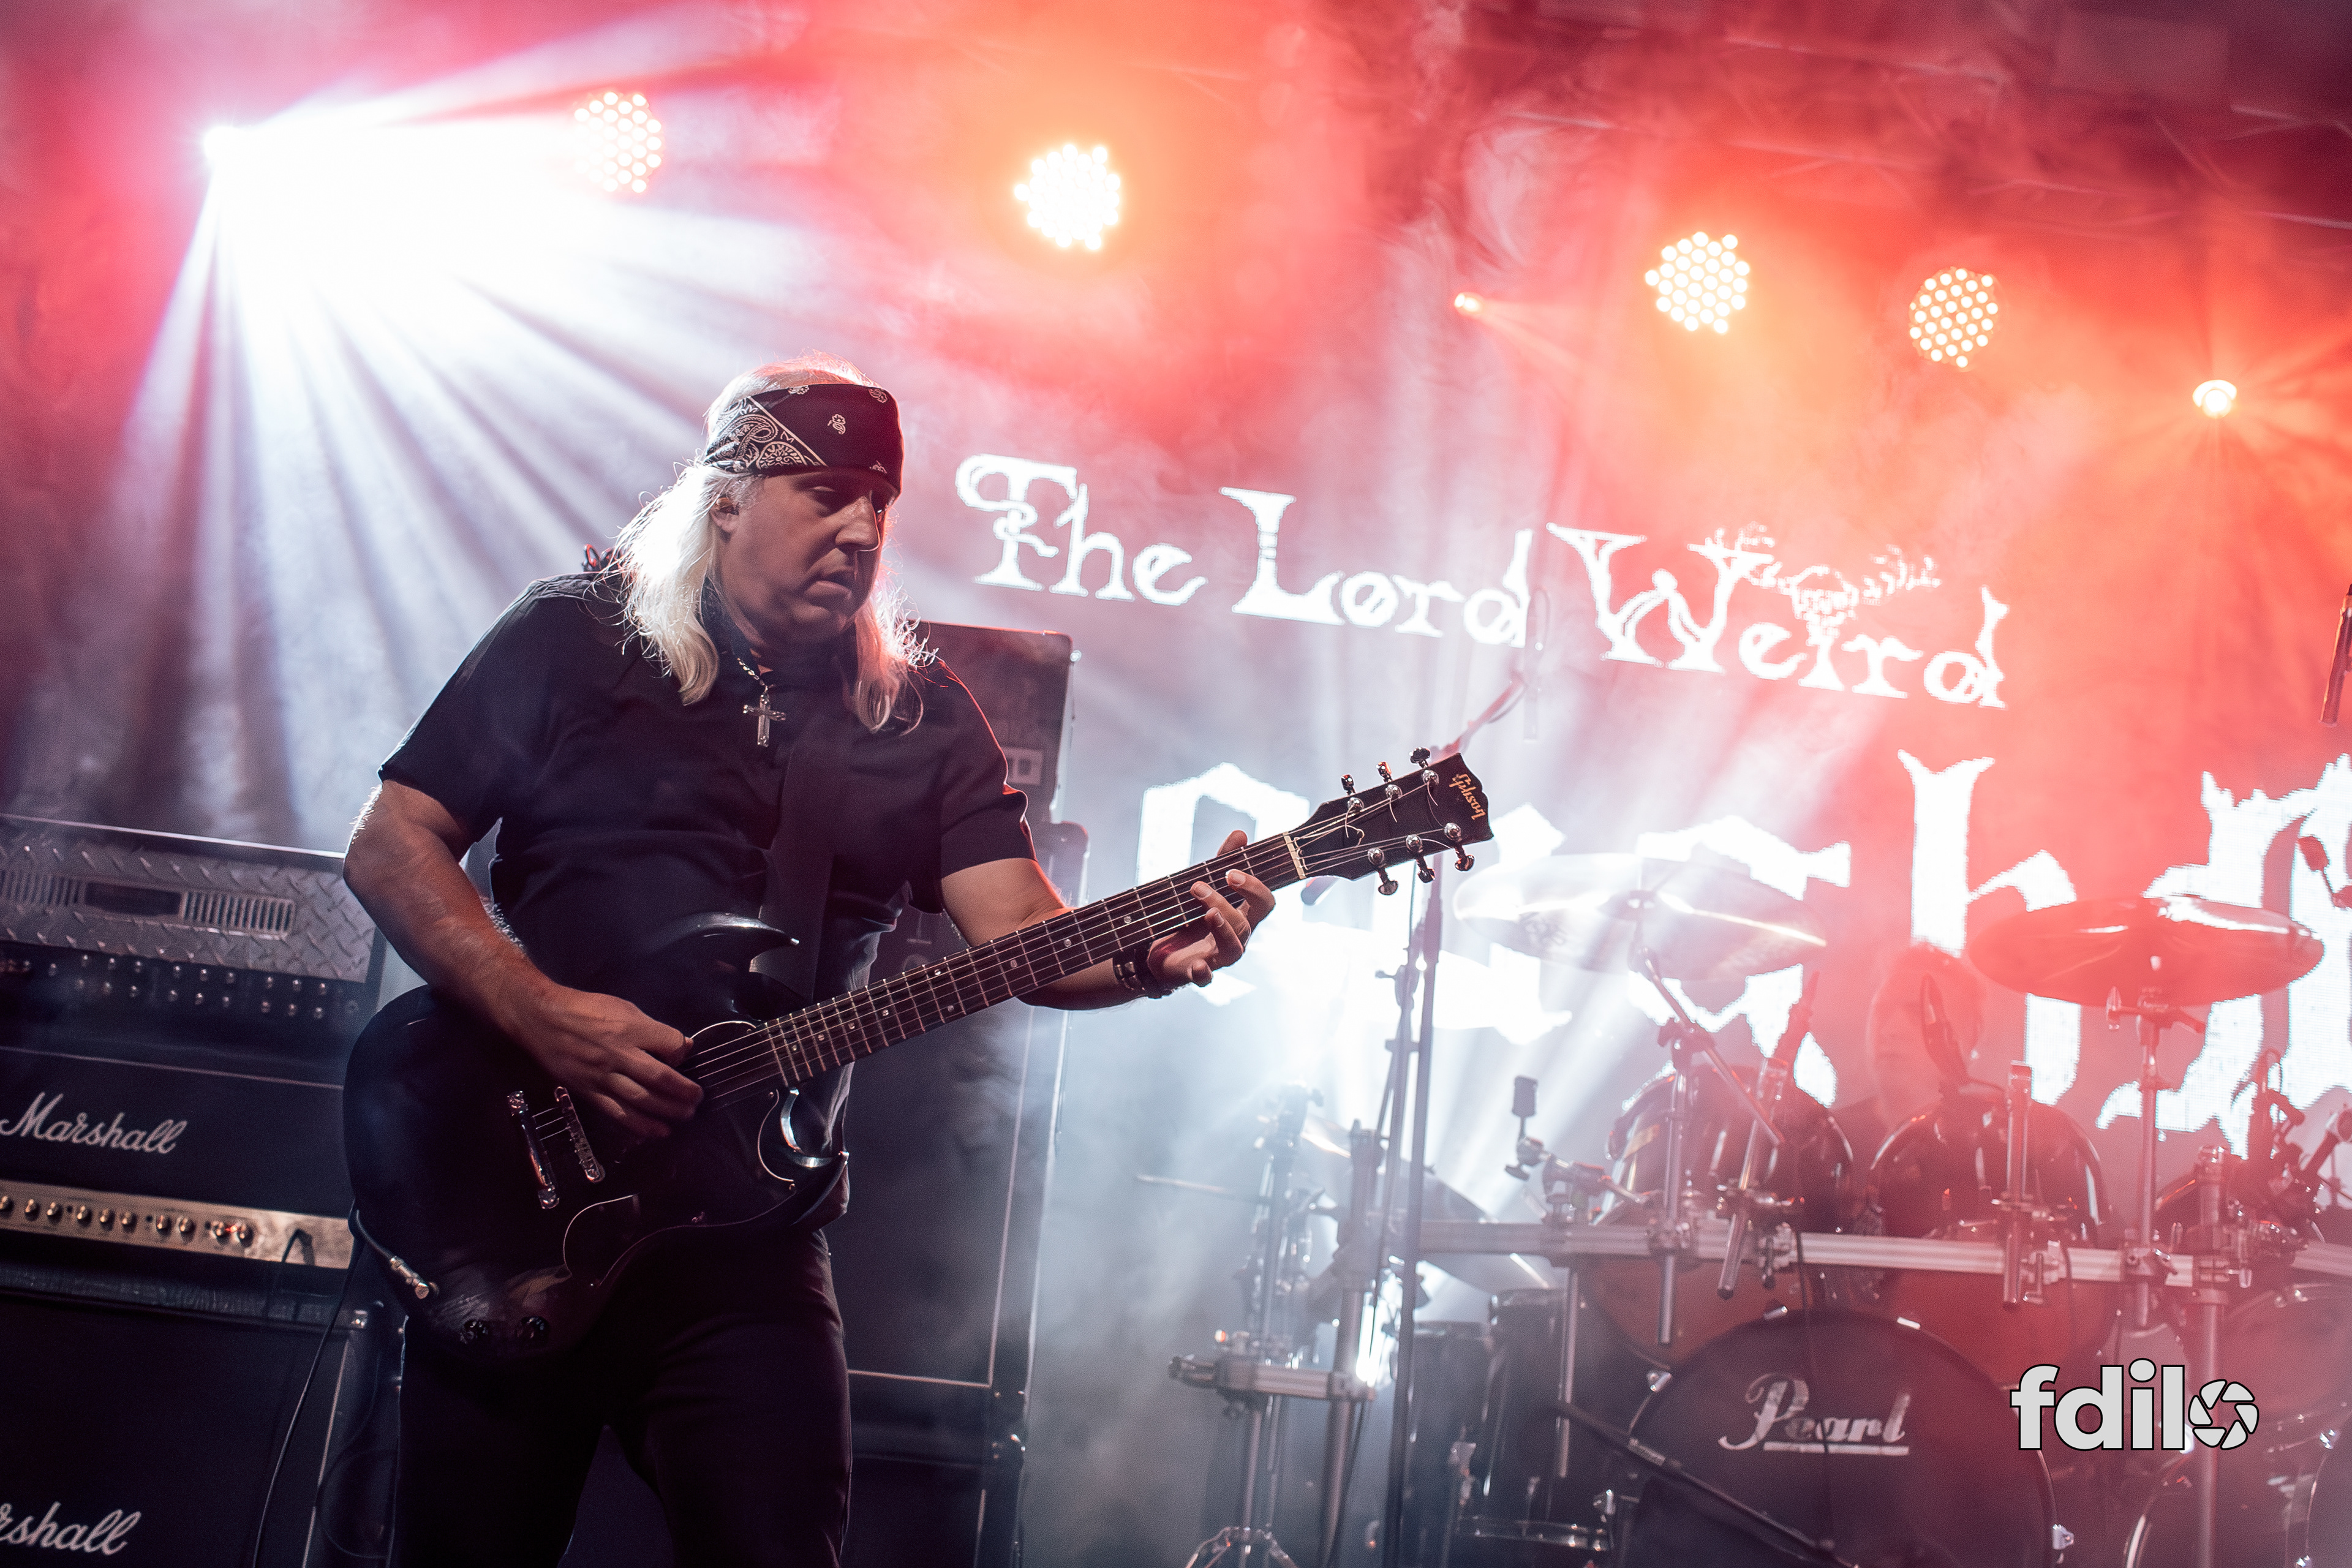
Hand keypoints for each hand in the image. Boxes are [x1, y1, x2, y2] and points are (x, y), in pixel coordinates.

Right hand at [503, 983, 702, 1137]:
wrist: (541, 1019)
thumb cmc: (584, 1010)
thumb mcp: (623, 1007)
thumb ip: (653, 1028)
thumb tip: (682, 1045)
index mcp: (628, 1028)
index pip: (669, 1044)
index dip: (681, 1053)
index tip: (683, 1058)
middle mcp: (617, 1054)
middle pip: (658, 1078)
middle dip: (683, 1091)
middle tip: (697, 1099)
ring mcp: (601, 1075)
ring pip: (640, 1099)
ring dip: (667, 1111)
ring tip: (685, 1115)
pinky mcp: (588, 1091)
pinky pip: (617, 1112)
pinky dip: (639, 1125)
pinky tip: (656, 1131)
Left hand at [1149, 829, 1276, 988]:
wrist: (1161, 951)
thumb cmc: (1191, 916)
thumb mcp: (1206, 884)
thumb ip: (1223, 860)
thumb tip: (1241, 833)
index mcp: (1242, 915)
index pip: (1264, 903)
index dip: (1255, 887)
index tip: (1232, 872)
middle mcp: (1236, 937)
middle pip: (1247, 923)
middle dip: (1227, 903)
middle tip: (1198, 886)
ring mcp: (1219, 957)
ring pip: (1233, 947)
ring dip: (1220, 927)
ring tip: (1205, 912)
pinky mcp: (1198, 972)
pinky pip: (1206, 978)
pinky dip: (1203, 973)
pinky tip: (1198, 965)